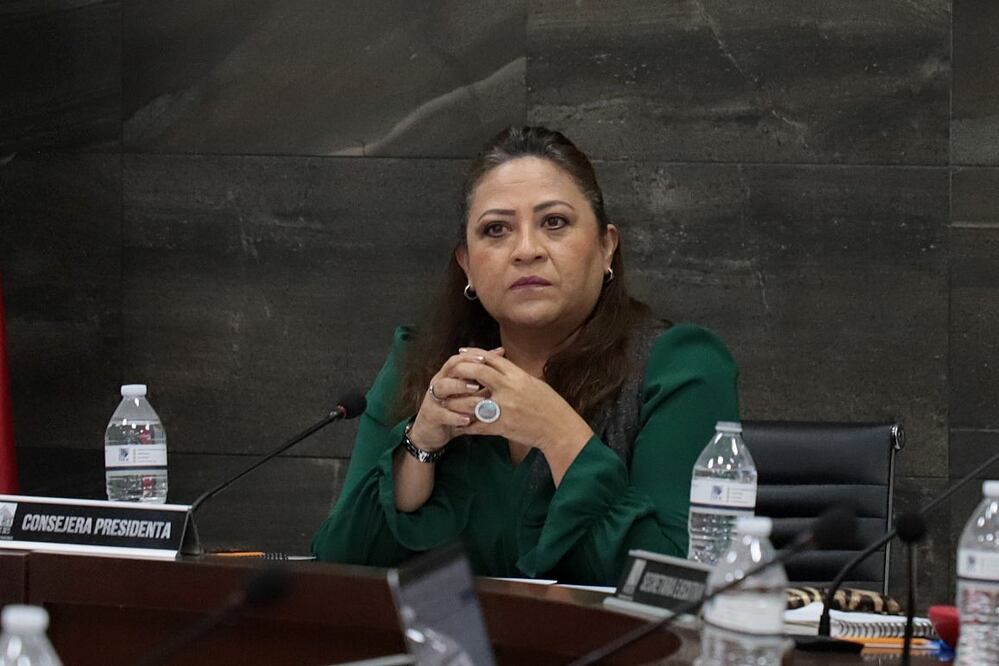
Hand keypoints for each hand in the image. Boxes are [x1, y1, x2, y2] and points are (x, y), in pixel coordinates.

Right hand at [408, 348, 500, 450]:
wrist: (431, 432)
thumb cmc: (452, 408)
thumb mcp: (467, 392)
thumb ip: (481, 375)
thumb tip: (499, 353)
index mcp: (447, 376)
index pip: (455, 360)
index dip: (469, 358)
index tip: (485, 359)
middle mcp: (438, 384)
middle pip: (448, 372)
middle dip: (464, 373)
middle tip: (481, 380)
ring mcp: (433, 399)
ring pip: (443, 389)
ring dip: (460, 392)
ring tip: (478, 400)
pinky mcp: (431, 415)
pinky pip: (442, 414)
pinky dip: (454, 417)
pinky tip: (467, 420)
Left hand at [447, 350, 593, 461]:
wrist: (559, 429)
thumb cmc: (549, 405)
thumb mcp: (534, 383)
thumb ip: (515, 375)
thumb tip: (500, 365)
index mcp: (518, 376)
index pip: (491, 358)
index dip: (474, 354)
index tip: (461, 353)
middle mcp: (509, 389)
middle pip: (478, 372)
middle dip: (461, 370)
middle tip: (450, 371)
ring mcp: (504, 408)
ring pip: (472, 400)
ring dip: (456, 400)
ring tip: (446, 399)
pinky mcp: (501, 427)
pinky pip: (477, 425)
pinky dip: (465, 425)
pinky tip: (457, 424)